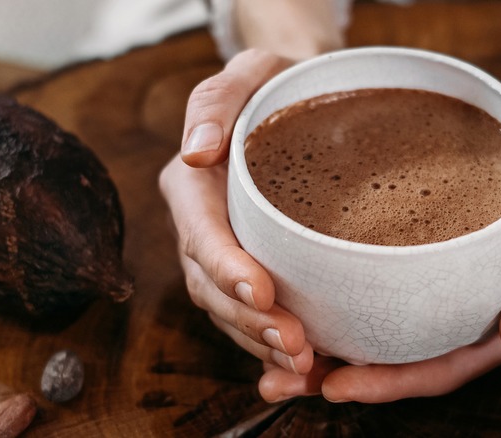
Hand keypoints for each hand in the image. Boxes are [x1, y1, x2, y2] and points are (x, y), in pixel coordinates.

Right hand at [159, 49, 313, 373]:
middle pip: (213, 285)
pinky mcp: (251, 270)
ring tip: (305, 366)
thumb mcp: (249, 72)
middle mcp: (201, 226)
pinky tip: (306, 368)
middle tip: (297, 345)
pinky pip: (251, 316)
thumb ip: (216, 102)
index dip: (226, 266)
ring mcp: (223, 254)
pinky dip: (272, 346)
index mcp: (193, 185)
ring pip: (230, 312)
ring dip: (262, 343)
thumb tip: (198, 152)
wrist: (300, 104)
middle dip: (250, 321)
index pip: (201, 232)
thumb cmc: (277, 85)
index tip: (262, 290)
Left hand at [259, 128, 500, 402]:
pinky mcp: (435, 249)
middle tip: (277, 377)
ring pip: (384, 319)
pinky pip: (388, 274)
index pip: (437, 367)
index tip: (334, 386)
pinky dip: (348, 282)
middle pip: (397, 352)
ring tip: (270, 337)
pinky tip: (305, 278)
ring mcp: (448, 282)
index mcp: (499, 325)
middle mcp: (465, 310)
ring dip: (331, 332)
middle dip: (339, 370)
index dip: (388, 382)